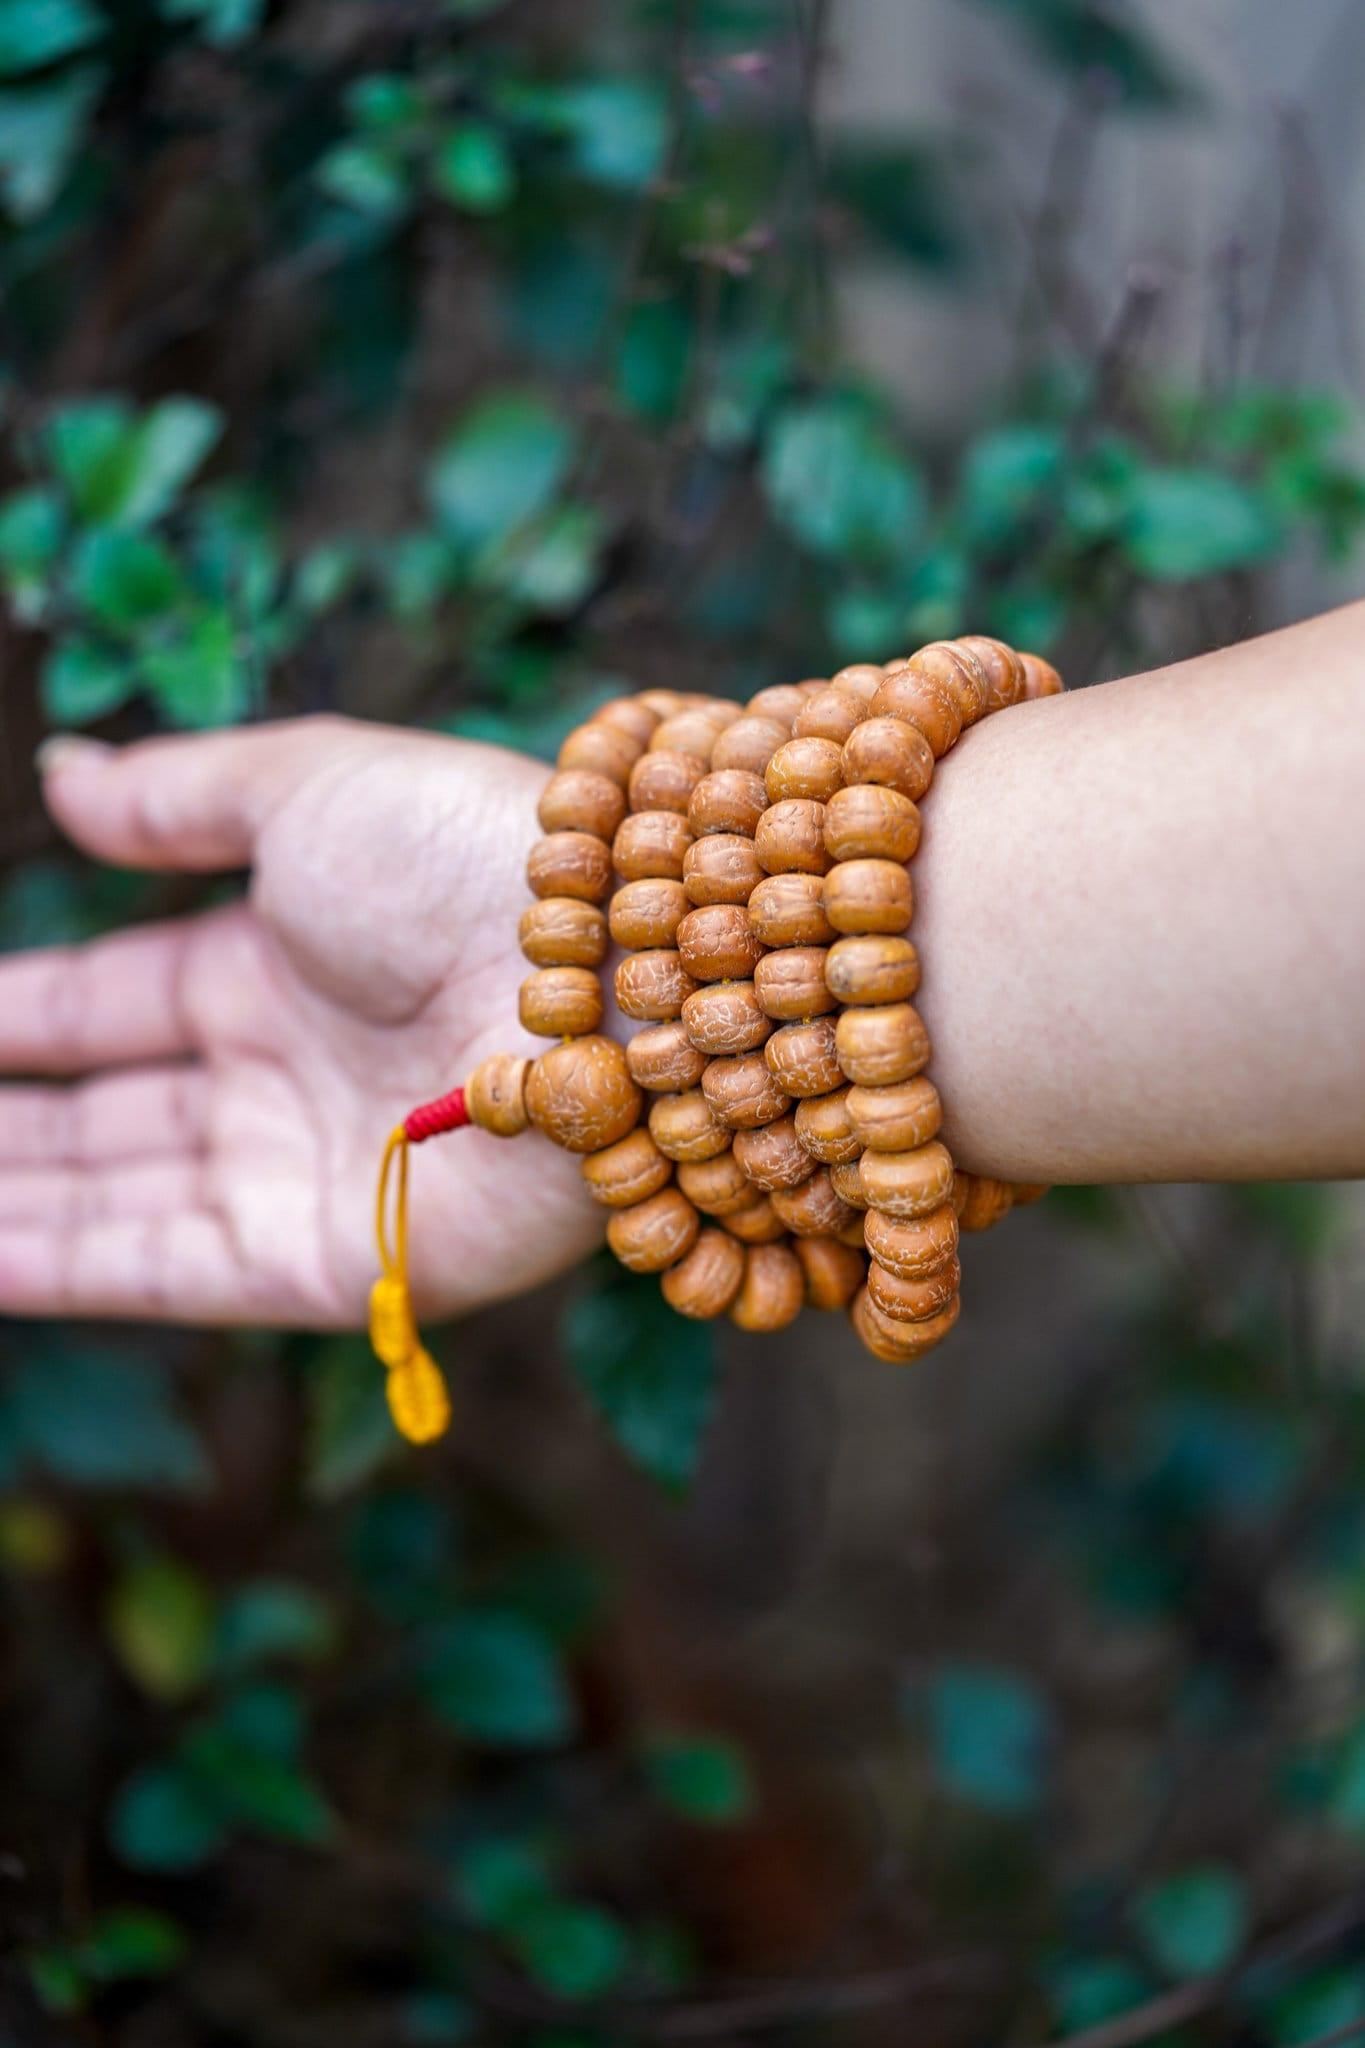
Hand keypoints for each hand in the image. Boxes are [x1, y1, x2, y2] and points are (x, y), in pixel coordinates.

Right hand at [0, 720, 603, 1326]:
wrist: (607, 976)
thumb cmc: (467, 859)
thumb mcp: (310, 788)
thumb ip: (181, 800)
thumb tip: (66, 778)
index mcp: (281, 962)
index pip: (110, 1003)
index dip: (13, 1016)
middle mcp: (285, 1076)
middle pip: (98, 1113)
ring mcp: (303, 1173)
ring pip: (107, 1196)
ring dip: (5, 1193)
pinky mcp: (327, 1263)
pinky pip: (152, 1270)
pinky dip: (45, 1264)